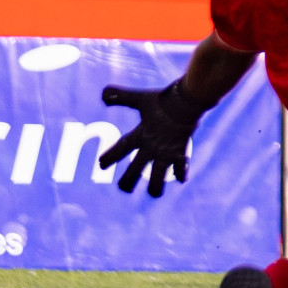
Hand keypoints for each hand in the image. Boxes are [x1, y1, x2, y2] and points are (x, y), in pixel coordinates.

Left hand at [97, 81, 209, 195]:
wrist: (186, 102)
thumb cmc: (162, 100)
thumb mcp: (140, 98)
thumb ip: (121, 96)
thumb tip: (102, 94)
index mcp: (140, 135)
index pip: (120, 149)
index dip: (109, 158)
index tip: (101, 165)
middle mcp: (151, 148)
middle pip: (135, 171)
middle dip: (127, 182)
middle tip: (123, 189)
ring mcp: (166, 152)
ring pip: (158, 179)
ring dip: (155, 188)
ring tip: (154, 193)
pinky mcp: (181, 153)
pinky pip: (181, 168)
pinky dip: (181, 174)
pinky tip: (181, 179)